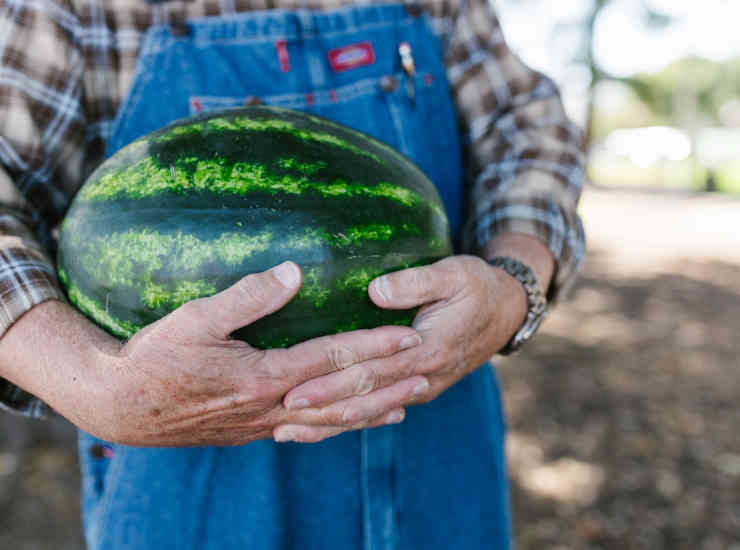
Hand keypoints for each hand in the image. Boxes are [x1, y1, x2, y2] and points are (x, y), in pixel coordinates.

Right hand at [68, 262, 426, 446]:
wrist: (121, 407)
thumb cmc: (154, 357)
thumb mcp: (194, 319)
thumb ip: (247, 297)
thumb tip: (294, 272)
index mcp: (263, 376)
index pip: (332, 360)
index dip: (373, 346)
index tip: (408, 334)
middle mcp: (271, 407)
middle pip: (342, 397)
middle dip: (387, 382)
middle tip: (426, 370)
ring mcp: (263, 424)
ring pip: (330, 422)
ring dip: (371, 411)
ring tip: (407, 402)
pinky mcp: (253, 431)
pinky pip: (308, 431)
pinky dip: (338, 426)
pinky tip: (352, 421)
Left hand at [277, 255, 528, 440]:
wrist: (507, 311)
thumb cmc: (477, 286)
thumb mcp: (454, 273)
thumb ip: (415, 283)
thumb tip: (374, 291)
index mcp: (428, 350)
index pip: (371, 372)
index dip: (332, 383)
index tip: (294, 388)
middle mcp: (423, 378)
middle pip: (364, 400)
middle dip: (321, 410)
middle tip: (279, 417)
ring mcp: (421, 388)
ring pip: (369, 414)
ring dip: (329, 425)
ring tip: (288, 433)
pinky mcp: (417, 389)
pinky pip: (378, 411)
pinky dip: (350, 422)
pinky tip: (322, 428)